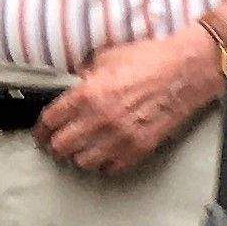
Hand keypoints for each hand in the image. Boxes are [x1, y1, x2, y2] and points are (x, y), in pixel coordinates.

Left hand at [37, 27, 222, 175]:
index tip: (41, 133)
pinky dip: (103, 164)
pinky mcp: (138, 149)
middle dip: (55, 145)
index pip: (49, 122)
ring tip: (80, 150)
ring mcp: (119, 138)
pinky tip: (104, 155)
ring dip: (78, 156)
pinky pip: (110, 168)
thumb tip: (73, 82)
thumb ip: (85, 74)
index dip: (41, 130)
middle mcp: (99, 120)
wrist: (185, 71)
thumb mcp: (106, 57)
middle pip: (61, 147)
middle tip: (56, 143)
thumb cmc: (149, 59)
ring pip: (82, 162)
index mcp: (87, 95)